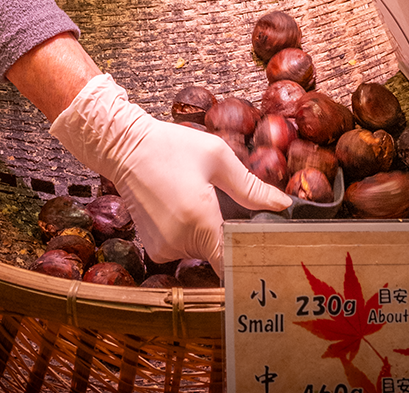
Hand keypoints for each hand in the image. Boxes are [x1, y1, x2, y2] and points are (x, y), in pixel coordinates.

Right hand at [49, 74, 290, 276]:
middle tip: (232, 208)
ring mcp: (164, 249)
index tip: (264, 248)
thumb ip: (251, 187)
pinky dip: (191, 234)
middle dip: (231, 235)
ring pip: (203, 252)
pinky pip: (185, 249)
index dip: (251, 256)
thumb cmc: (172, 147)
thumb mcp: (217, 157)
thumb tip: (283, 205)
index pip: (234, 262)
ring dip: (210, 233)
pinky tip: (185, 207)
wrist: (125, 147)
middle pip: (221, 253)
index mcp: (200, 221)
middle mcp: (180, 242)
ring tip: (203, 200)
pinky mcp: (154, 249)